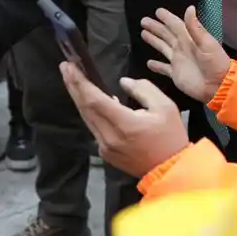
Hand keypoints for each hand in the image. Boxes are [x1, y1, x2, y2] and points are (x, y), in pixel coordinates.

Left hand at [61, 65, 188, 177]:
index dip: (80, 82)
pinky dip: (90, 113)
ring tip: (73, 80)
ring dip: (78, 98)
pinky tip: (91, 102)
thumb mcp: (165, 107)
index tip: (70, 66)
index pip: (94, 100)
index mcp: (125, 124)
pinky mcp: (105, 153)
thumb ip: (143, 89)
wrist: (170, 169)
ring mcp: (105, 147)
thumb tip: (123, 82)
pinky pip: (94, 129)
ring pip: (87, 119)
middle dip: (73, 86)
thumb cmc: (170, 136)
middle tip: (66, 67)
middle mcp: (109, 137)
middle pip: (85, 108)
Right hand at [140, 6, 230, 104]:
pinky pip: (163, 68)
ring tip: (143, 34)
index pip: (175, 25)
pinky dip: (157, 66)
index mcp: (189, 39)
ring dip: (154, 41)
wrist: (218, 86)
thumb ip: (195, 27)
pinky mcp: (175, 74)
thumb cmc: (215, 63)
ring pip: (163, 47)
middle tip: (144, 21)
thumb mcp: (207, 43)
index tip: (158, 12)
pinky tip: (149, 63)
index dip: (167, 18)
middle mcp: (182, 48)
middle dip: (156, 27)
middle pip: (166, 34)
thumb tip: (189, 8)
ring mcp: (178, 61)